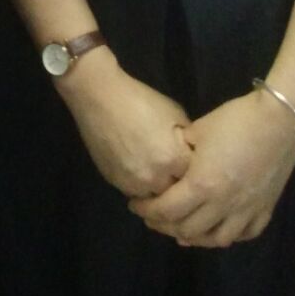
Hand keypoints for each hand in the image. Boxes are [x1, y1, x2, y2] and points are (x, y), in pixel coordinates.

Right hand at [55, 51, 192, 197]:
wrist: (99, 96)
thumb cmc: (140, 100)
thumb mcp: (174, 113)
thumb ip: (187, 139)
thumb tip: (193, 154)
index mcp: (173, 159)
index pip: (195, 179)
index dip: (195, 171)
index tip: (193, 164)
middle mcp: (155, 178)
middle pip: (175, 193)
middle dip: (178, 184)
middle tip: (175, 169)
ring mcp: (133, 183)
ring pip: (155, 198)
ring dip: (158, 188)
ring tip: (155, 168)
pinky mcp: (114, 183)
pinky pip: (135, 192)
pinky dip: (140, 185)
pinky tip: (138, 166)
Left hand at [128, 89, 294, 246]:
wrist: (280, 120)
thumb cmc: (235, 120)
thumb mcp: (198, 130)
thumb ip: (181, 149)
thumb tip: (171, 159)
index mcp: (202, 185)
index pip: (167, 210)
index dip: (147, 210)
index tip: (135, 205)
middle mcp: (223, 205)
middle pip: (188, 229)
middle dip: (165, 226)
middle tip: (153, 218)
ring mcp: (247, 210)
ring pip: (217, 240)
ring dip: (195, 238)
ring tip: (181, 230)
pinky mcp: (265, 209)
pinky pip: (246, 234)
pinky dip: (230, 236)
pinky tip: (219, 229)